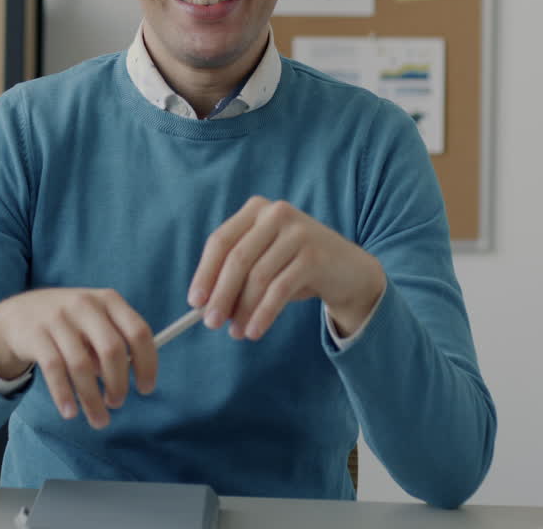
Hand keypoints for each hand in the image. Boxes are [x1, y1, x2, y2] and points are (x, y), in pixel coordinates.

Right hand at [0, 288, 157, 429]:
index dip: (147, 364)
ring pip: (82, 366)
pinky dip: (64, 395)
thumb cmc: (68, 324)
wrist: (18, 314)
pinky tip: (70, 412)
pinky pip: (54, 371)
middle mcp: (85, 305)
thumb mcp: (94, 322)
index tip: (146, 389)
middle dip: (119, 384)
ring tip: (99, 419)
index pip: (139, 332)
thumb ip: (113, 346)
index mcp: (108, 300)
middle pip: (112, 350)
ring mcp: (58, 318)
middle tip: (117, 404)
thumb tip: (127, 380)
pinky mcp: (36, 335)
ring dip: (93, 399)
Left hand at [187, 197, 385, 340]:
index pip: (221, 241)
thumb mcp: (264, 263)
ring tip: (236, 332)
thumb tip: (204, 306)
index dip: (205, 272)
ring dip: (243, 310)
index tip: (194, 302)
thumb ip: (236, 277)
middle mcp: (276, 213)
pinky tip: (255, 331)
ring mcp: (298, 232)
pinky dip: (264, 314)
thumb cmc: (296, 268)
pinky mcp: (314, 254)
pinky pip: (280, 289)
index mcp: (256, 209)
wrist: (349, 271)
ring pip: (258, 277)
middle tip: (211, 323)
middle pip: (237, 258)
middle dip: (220, 294)